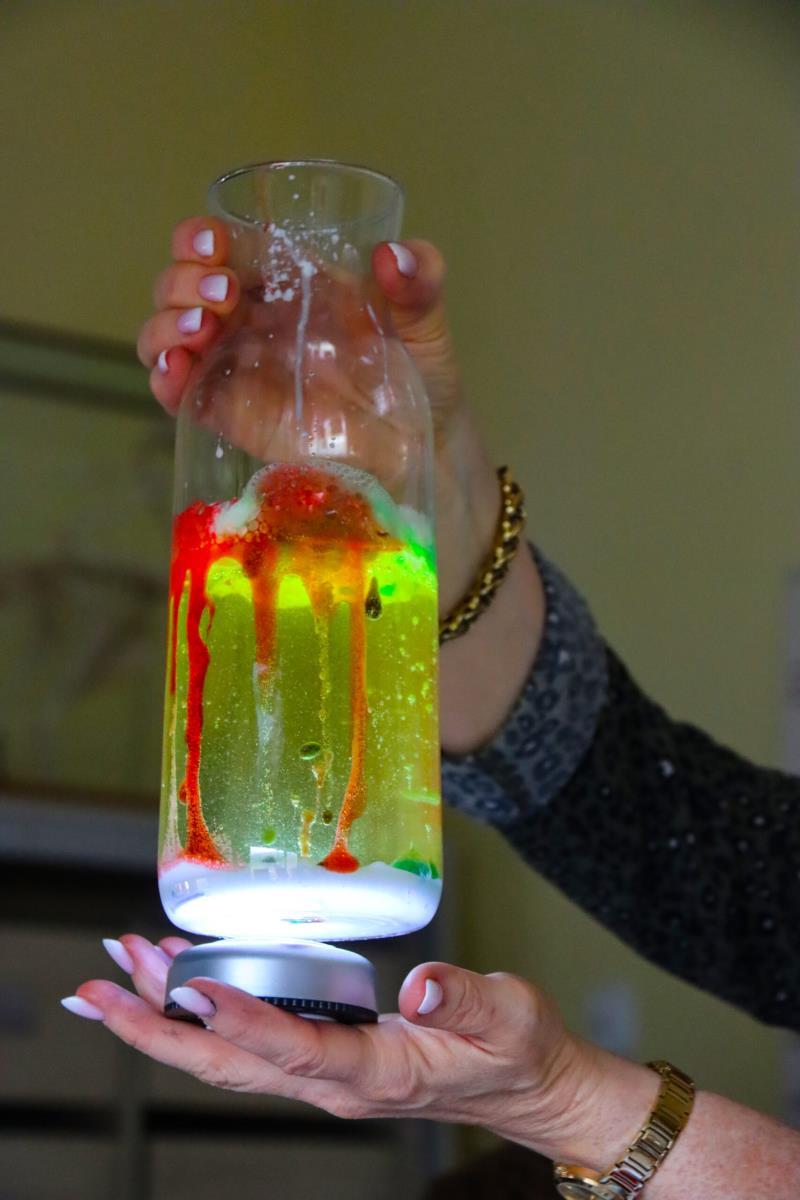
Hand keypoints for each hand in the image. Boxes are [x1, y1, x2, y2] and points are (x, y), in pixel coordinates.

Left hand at [61, 933, 654, 1163]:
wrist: (525, 1086)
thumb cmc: (516, 1050)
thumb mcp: (508, 1016)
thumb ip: (465, 998)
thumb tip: (419, 988)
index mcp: (376, 1072)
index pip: (294, 1050)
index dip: (241, 1021)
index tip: (190, 990)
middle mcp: (334, 1081)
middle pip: (228, 1064)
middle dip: (157, 1028)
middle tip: (101, 985)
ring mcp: (322, 1074)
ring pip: (225, 1055)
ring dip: (165, 1016)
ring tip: (120, 965)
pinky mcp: (321, 1057)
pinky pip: (245, 1041)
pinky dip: (201, 1010)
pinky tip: (180, 976)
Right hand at [138, 220, 499, 612]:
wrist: (421, 452)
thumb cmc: (420, 379)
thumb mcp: (426, 325)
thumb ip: (419, 285)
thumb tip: (393, 254)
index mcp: (292, 283)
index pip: (230, 245)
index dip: (207, 237)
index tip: (216, 244)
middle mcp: (255, 319)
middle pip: (186, 283)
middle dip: (183, 277)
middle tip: (221, 294)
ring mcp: (238, 368)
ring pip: (170, 332)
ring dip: (166, 321)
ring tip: (200, 328)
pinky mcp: (231, 416)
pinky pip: (179, 393)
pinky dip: (163, 377)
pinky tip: (176, 370)